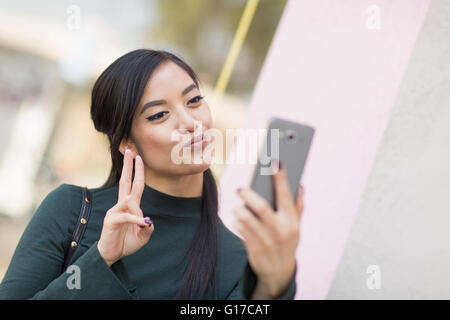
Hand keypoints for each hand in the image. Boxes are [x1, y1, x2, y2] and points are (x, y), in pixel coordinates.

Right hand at [97, 148, 154, 266]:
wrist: (111, 255)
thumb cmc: (126, 244)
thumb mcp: (143, 236)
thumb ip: (147, 227)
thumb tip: (147, 219)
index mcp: (129, 206)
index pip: (135, 185)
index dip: (138, 171)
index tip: (138, 157)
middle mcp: (121, 205)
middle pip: (125, 181)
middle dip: (129, 166)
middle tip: (130, 150)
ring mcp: (115, 211)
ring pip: (130, 201)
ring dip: (138, 214)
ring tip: (139, 227)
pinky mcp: (111, 220)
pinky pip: (126, 216)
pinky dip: (135, 220)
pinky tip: (141, 225)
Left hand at [233, 159, 303, 298]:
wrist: (279, 272)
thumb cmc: (287, 241)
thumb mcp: (296, 226)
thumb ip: (297, 206)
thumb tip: (300, 185)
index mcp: (291, 221)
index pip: (285, 195)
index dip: (280, 178)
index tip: (275, 162)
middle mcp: (280, 230)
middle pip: (262, 207)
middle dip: (249, 195)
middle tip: (240, 189)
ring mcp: (266, 240)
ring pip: (247, 219)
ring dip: (239, 210)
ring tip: (237, 205)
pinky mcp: (254, 249)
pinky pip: (242, 231)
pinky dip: (237, 222)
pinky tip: (237, 218)